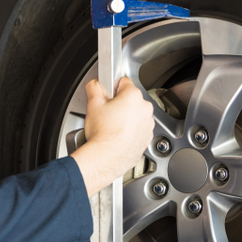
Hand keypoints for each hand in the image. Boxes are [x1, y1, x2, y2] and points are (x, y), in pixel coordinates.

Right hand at [70, 77, 153, 195]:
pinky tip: (118, 135)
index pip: (123, 82)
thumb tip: (95, 84)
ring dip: (126, 118)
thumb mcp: (93, 105)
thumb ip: (94, 88)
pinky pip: (138, 129)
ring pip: (135, 114)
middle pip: (130, 99)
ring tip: (111, 127)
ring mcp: (148, 124)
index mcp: (133, 96)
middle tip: (106, 114)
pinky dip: (130, 131)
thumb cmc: (102, 134)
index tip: (106, 97)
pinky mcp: (147, 137)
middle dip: (119, 104)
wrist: (106, 158)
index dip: (112, 88)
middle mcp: (144, 108)